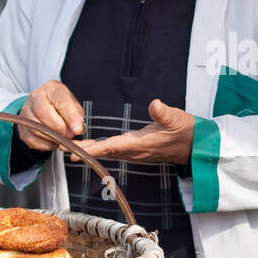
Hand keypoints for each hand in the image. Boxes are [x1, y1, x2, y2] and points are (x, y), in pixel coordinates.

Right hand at [20, 80, 84, 150]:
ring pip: (36, 127)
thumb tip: (76, 129)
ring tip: (63, 139)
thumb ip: (76, 116)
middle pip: (42, 112)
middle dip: (59, 127)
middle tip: (70, 135)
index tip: (77, 129)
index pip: (59, 99)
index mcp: (51, 88)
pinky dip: (45, 144)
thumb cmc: (62, 107)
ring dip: (52, 137)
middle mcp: (35, 97)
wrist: (45, 110)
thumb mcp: (73, 106)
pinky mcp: (22, 128)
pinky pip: (32, 139)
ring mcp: (25, 112)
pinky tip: (53, 142)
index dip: (70, 116)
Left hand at [73, 99, 193, 165]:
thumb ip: (164, 112)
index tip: (75, 152)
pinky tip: (92, 146)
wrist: (195, 146)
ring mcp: (136, 152)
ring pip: (108, 153)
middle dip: (84, 152)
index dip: (92, 150)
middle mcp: (135, 151)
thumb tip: (154, 104)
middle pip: (104, 152)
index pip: (111, 147)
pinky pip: (114, 151)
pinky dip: (100, 149)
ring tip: (71, 148)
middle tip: (62, 149)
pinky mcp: (137, 150)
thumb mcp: (176, 118)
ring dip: (90, 151)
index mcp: (140, 144)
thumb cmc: (186, 131)